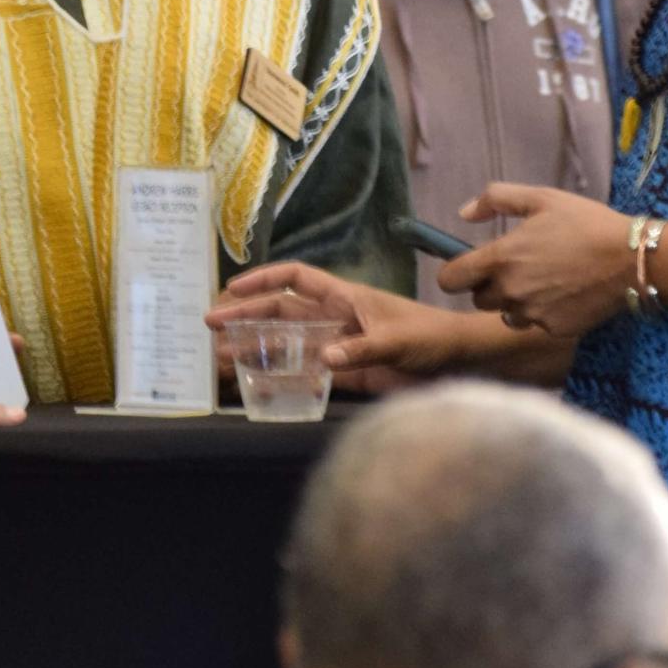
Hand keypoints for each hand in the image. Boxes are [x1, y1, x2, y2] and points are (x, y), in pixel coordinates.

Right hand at [208, 263, 475, 392]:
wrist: (458, 361)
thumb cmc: (431, 337)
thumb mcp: (397, 340)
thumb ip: (361, 348)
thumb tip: (322, 359)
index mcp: (345, 297)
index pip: (296, 279)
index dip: (263, 280)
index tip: (232, 288)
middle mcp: (335, 319)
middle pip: (281, 313)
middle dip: (245, 316)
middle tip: (209, 326)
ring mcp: (339, 346)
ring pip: (287, 345)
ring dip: (255, 349)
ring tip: (221, 358)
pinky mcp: (348, 373)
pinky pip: (307, 376)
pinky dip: (282, 381)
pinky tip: (258, 388)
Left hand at [437, 184, 633, 335]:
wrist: (631, 260)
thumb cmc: (585, 223)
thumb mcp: (540, 197)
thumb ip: (496, 199)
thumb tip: (464, 214)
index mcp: (501, 258)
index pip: (451, 279)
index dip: (455, 273)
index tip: (467, 266)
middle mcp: (511, 291)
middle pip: (478, 299)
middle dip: (489, 285)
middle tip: (516, 268)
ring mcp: (532, 314)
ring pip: (505, 314)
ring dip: (513, 302)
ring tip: (541, 282)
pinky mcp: (554, 329)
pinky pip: (535, 324)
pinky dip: (542, 313)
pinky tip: (563, 294)